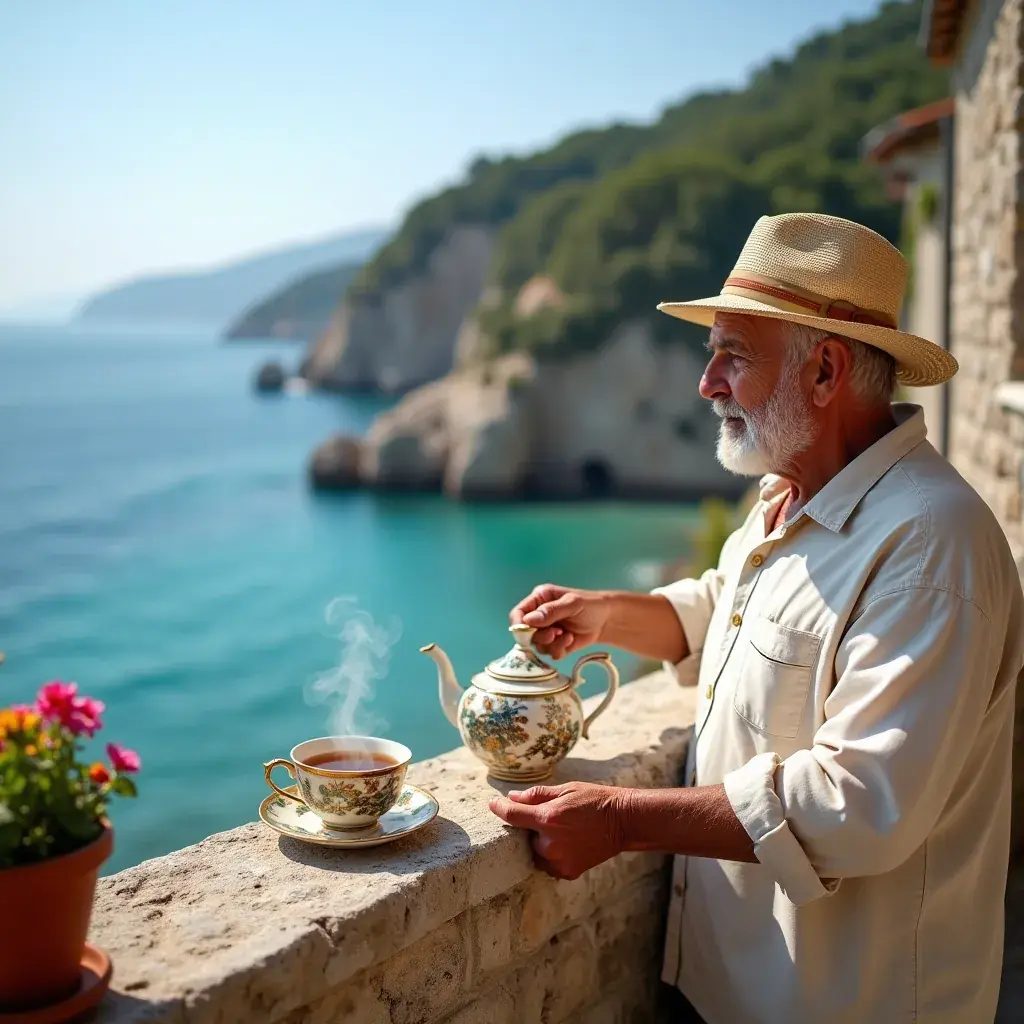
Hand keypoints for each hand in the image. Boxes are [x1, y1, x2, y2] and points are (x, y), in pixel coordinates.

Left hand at [488, 782, 628, 879]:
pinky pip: (549, 864)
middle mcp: (550, 843)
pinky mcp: (568, 872)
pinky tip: (568, 843)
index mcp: (548, 818)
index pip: (512, 815)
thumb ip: (536, 795)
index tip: (493, 804)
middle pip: (523, 838)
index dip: (499, 808)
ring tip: (561, 831)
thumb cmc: (594, 800)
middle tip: (549, 819)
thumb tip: (512, 797)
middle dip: (530, 828)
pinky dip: (552, 855)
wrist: (622, 822)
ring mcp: (559, 861)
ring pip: (535, 854)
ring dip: (541, 844)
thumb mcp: (565, 790)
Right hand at [509, 584, 610, 658]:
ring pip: (537, 645)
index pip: (518, 613)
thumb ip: (550, 611)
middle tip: (556, 633)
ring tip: (568, 635)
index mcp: (539, 600)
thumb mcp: (572, 604)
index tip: (527, 631)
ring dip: (552, 643)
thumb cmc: (591, 605)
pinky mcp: (555, 644)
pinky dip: (559, 650)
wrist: (607, 620)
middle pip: (525, 633)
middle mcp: (539, 616)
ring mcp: (547, 631)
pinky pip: (549, 653)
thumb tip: (528, 620)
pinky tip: (570, 640)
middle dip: (540, 636)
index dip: (518, 624)